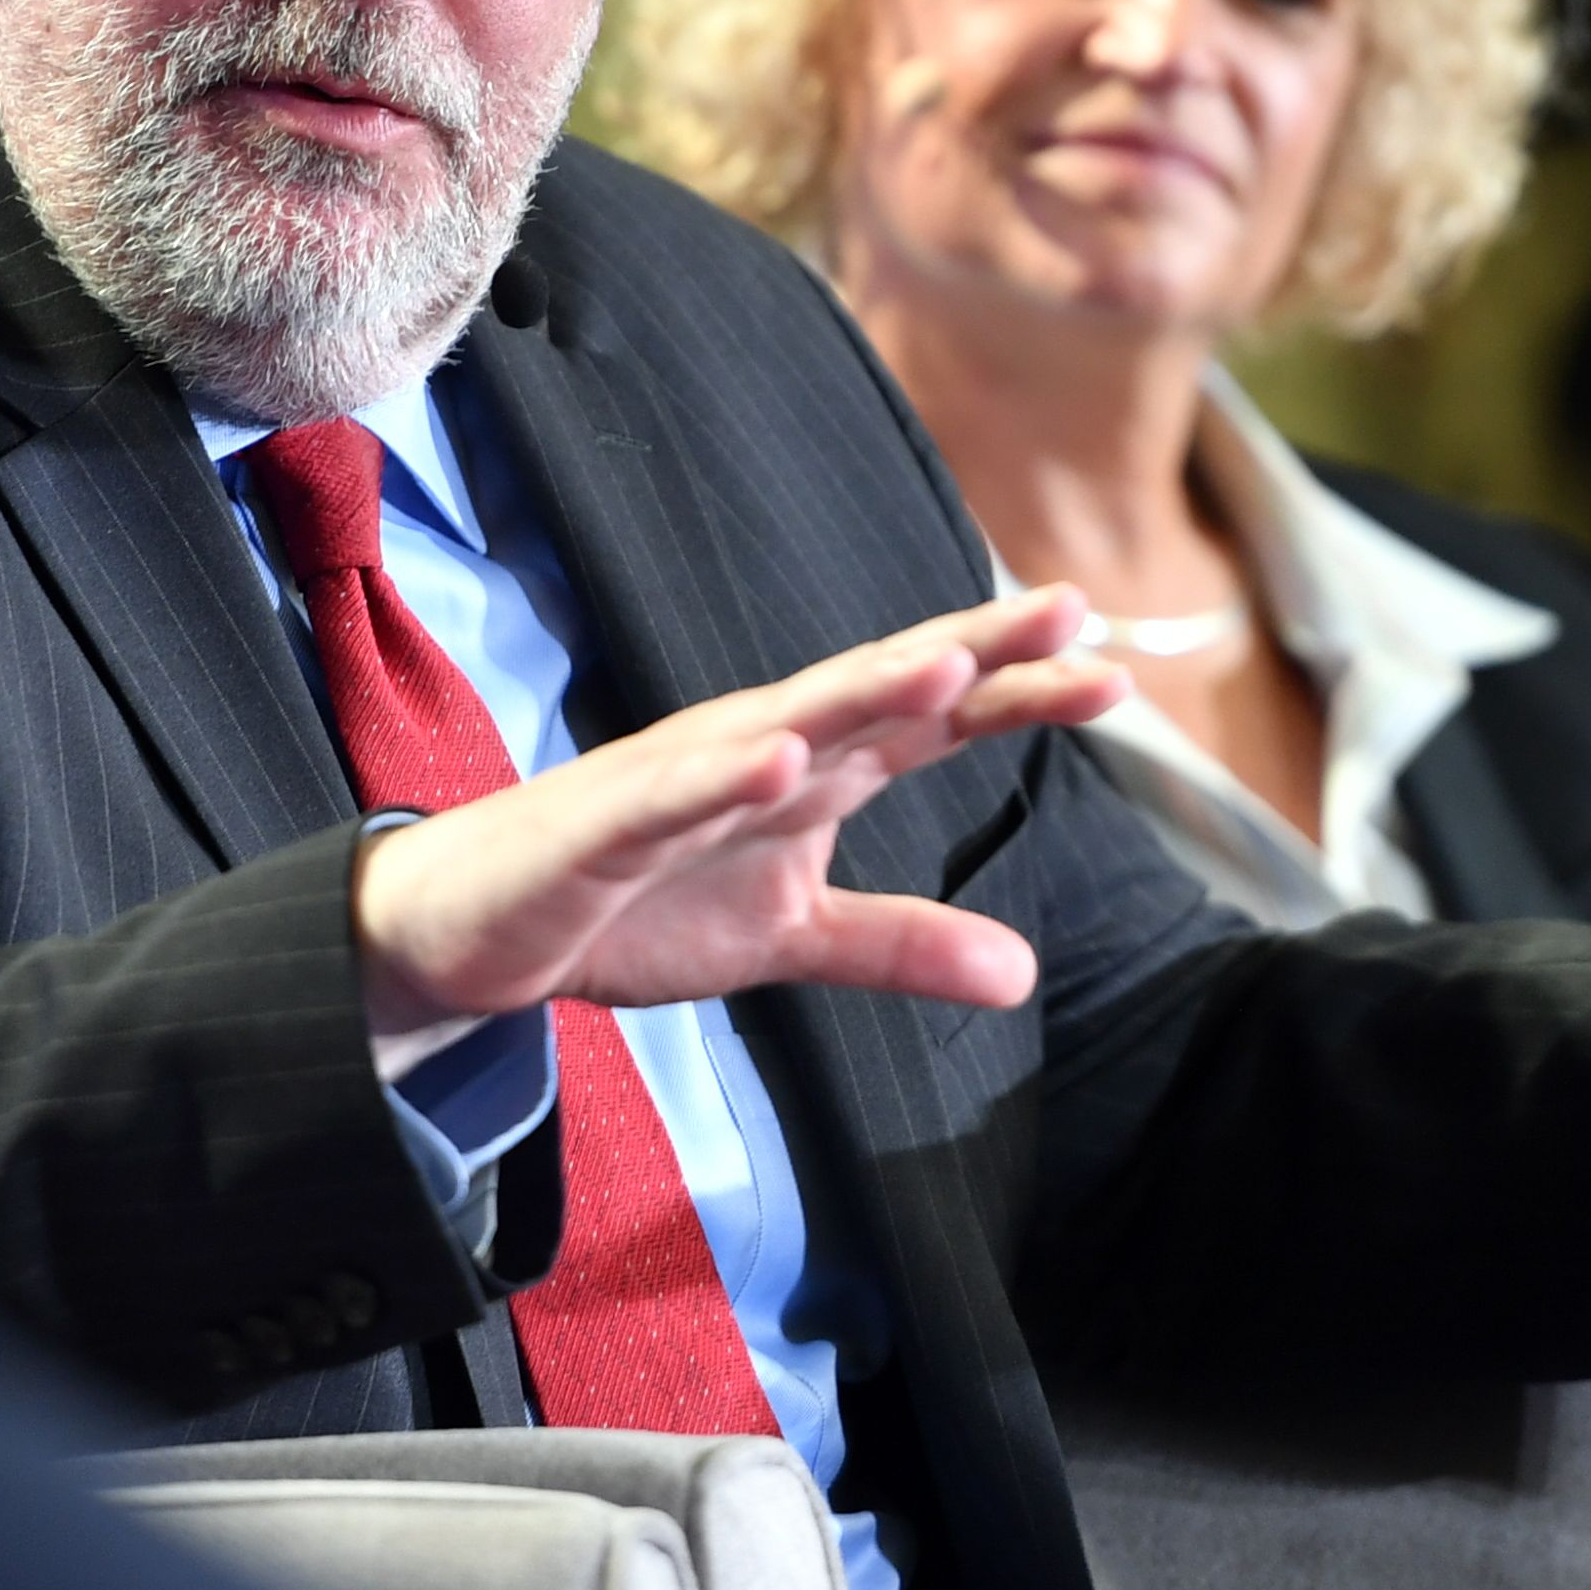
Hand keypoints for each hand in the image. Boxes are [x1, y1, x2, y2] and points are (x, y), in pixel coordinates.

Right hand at [351, 591, 1123, 1075]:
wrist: (477, 929)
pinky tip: (776, 760)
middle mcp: (754, 750)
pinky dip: (720, 776)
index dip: (1018, 696)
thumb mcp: (792, 939)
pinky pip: (669, 795)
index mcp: (808, 771)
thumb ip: (901, 944)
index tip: (1113, 673)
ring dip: (864, 692)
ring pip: (785, 723)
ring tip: (951, 666)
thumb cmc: (631, 905)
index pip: (931, 724)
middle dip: (969, 652)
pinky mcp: (603, 824)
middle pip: (877, 692)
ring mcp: (678, 778)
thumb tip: (1026, 976)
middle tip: (1065, 613)